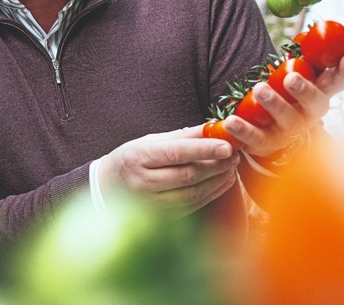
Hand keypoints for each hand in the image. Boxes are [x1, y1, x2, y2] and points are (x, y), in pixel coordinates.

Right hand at [99, 125, 240, 216]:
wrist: (109, 186)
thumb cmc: (134, 158)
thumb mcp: (152, 141)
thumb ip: (183, 136)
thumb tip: (214, 127)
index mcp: (138, 157)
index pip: (175, 153)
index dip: (203, 150)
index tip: (226, 145)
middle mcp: (142, 182)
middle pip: (187, 175)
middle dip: (216, 165)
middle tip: (234, 154)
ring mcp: (151, 203)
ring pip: (193, 194)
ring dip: (218, 180)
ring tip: (231, 166)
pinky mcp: (161, 217)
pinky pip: (193, 206)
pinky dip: (212, 194)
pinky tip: (223, 181)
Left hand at [225, 52, 343, 157]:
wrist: (265, 133)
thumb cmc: (283, 94)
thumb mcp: (295, 74)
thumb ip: (304, 57)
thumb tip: (316, 32)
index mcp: (318, 94)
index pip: (338, 82)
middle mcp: (309, 114)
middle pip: (315, 105)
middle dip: (306, 90)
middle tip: (292, 77)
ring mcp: (289, 131)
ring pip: (287, 121)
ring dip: (275, 104)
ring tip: (260, 88)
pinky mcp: (266, 144)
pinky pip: (256, 138)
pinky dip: (243, 130)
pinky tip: (231, 121)